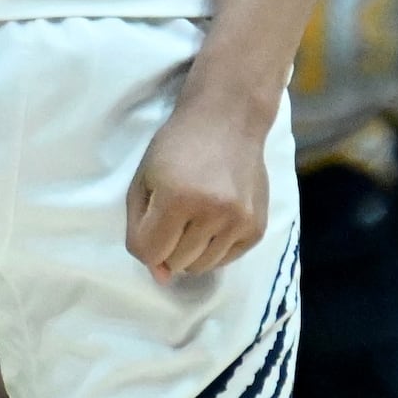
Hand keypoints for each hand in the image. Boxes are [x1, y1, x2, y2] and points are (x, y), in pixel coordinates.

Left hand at [127, 90, 268, 281]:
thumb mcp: (145, 179)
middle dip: (167, 245)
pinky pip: (226, 260)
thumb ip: (140, 228)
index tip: (149, 222)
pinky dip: (213, 248)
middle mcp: (212, 212)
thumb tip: (160, 278)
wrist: (228, 119)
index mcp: (176, 198)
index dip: (143, 242)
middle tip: (174, 214)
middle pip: (175, 262)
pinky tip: (214, 218)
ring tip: (194, 217)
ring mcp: (239, 221)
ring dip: (190, 250)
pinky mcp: (257, 228)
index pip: (149, 252)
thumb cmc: (178, 146)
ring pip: (200, 267)